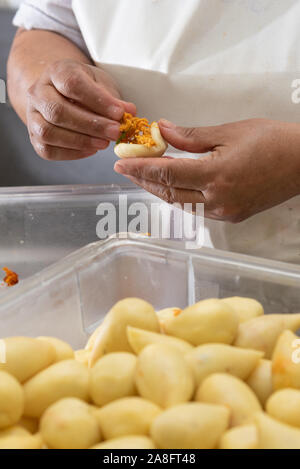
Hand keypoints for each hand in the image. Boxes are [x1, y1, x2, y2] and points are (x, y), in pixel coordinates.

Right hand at [27, 59, 135, 160]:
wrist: (62, 95)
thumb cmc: (86, 89)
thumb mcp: (101, 85)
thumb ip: (113, 99)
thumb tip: (130, 112)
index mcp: (56, 72)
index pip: (72, 84)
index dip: (97, 100)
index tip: (119, 113)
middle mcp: (38, 92)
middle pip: (58, 111)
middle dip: (91, 125)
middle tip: (115, 132)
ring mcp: (33, 116)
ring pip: (48, 132)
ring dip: (80, 141)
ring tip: (103, 143)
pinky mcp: (34, 138)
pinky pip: (48, 150)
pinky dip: (72, 153)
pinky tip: (91, 150)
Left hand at [114, 118, 299, 221]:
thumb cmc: (272, 142)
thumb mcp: (228, 132)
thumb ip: (190, 136)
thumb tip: (162, 131)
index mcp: (216, 177)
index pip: (167, 175)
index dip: (141, 169)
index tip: (121, 163)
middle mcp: (218, 200)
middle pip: (169, 193)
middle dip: (144, 181)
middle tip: (125, 169)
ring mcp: (225, 211)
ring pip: (181, 203)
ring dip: (160, 190)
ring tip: (142, 177)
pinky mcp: (232, 215)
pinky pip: (197, 207)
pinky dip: (180, 196)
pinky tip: (171, 186)